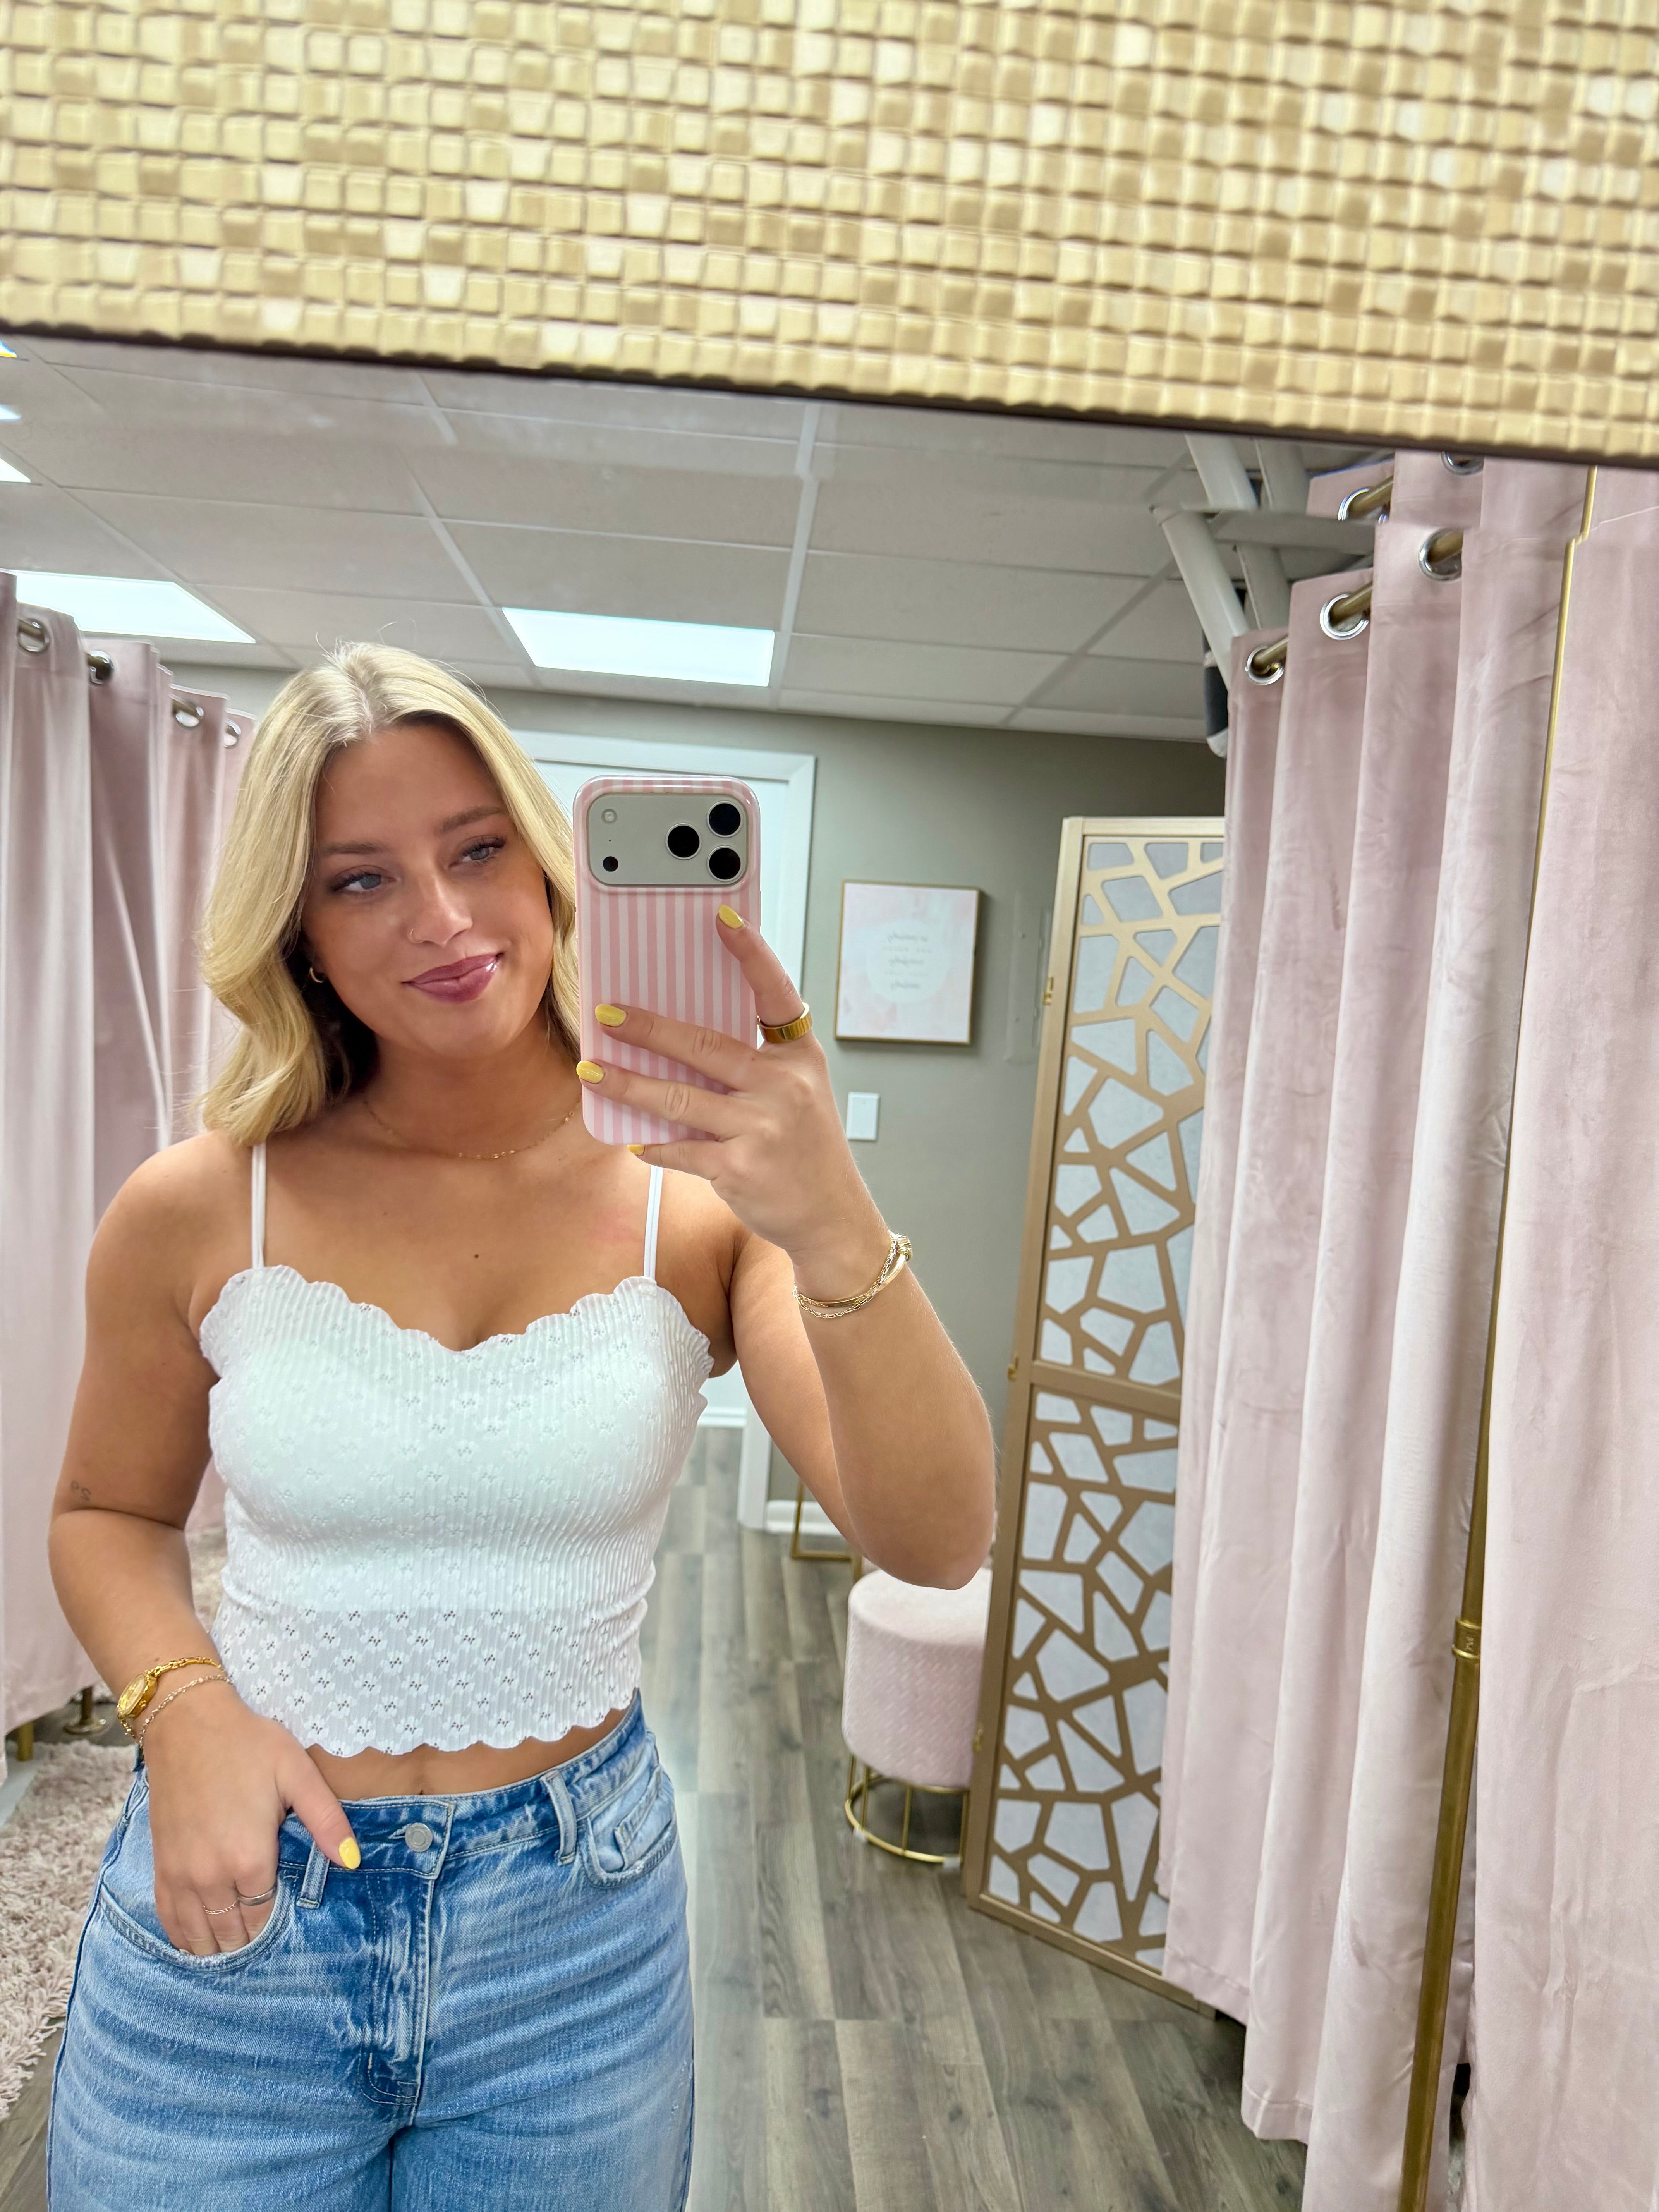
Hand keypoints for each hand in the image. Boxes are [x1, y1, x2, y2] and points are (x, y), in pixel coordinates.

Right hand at [139, 1679, 359, 1953]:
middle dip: (252, 1936)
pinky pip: (169, 1921)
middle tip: (266, 1924)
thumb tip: (352, 1862)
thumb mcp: (298, 1774)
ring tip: (239, 1936)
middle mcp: (211, 1877)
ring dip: (220, 1943)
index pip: (266, 1917)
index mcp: (249, 1858)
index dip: (279, 1920)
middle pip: (234, 1934)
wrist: (186, 1725)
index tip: (289, 1912)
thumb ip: (327, 1820)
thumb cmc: (247, 1745)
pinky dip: (186, 1935)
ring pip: (200, 1937)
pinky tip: (201, 1937)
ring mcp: (180, 1876)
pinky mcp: (161, 1868)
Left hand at [578, 910, 890, 1293]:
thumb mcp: (797, 1092)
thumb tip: (677, 1039)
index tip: (721, 916)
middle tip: (606, 1015)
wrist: (831, 1216)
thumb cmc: (805, 1148)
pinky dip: (653, 1144)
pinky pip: (681, 1148)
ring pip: (679, 1097)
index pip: (775, 992)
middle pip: (705, 1044)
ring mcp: (763, 1127)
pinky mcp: (740, 1167)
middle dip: (648, 1028)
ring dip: (628, 1084)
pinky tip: (632, 1138)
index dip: (749, 952)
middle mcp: (785, 1086)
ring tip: (592, 1073)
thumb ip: (753, 1062)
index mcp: (800, 1056)